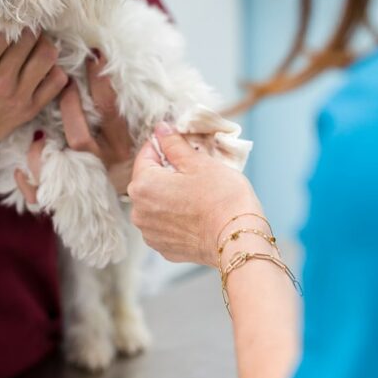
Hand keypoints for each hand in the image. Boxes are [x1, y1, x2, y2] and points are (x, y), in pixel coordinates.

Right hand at [0, 31, 67, 164]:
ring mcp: (18, 95)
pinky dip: (54, 70)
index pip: (7, 29)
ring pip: (47, 56)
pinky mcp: (29, 109)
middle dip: (28, 29)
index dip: (10, 21)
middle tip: (25, 28)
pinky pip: (56, 82)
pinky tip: (43, 67)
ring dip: (44, 44)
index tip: (10, 19)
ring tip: (37, 43)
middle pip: (29, 39)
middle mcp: (1, 78)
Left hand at [15, 51, 133, 202]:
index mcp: (120, 146)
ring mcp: (82, 183)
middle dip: (69, 107)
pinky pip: (39, 195)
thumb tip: (105, 66)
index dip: (100, 81)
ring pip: (56, 167)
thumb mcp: (138, 135)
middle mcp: (101, 164)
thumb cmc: (135, 158)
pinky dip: (27, 181)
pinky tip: (18, 168)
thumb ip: (123, 109)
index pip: (110, 110)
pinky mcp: (66, 200)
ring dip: (41, 150)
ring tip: (38, 134)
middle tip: (64, 83)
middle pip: (80, 138)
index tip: (93, 55)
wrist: (137, 199)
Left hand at [127, 123, 262, 265]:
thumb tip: (161, 130)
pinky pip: (165, 223)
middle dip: (168, 171)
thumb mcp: (198, 162)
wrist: (238, 240)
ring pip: (156, 203)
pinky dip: (176, 215)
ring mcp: (150, 233)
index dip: (164, 146)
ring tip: (197, 191)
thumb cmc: (220, 197)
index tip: (180, 144)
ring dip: (171, 194)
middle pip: (149, 180)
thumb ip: (174, 144)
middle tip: (194, 168)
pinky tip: (196, 212)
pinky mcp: (164, 248)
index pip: (145, 155)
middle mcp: (139, 211)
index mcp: (143, 185)